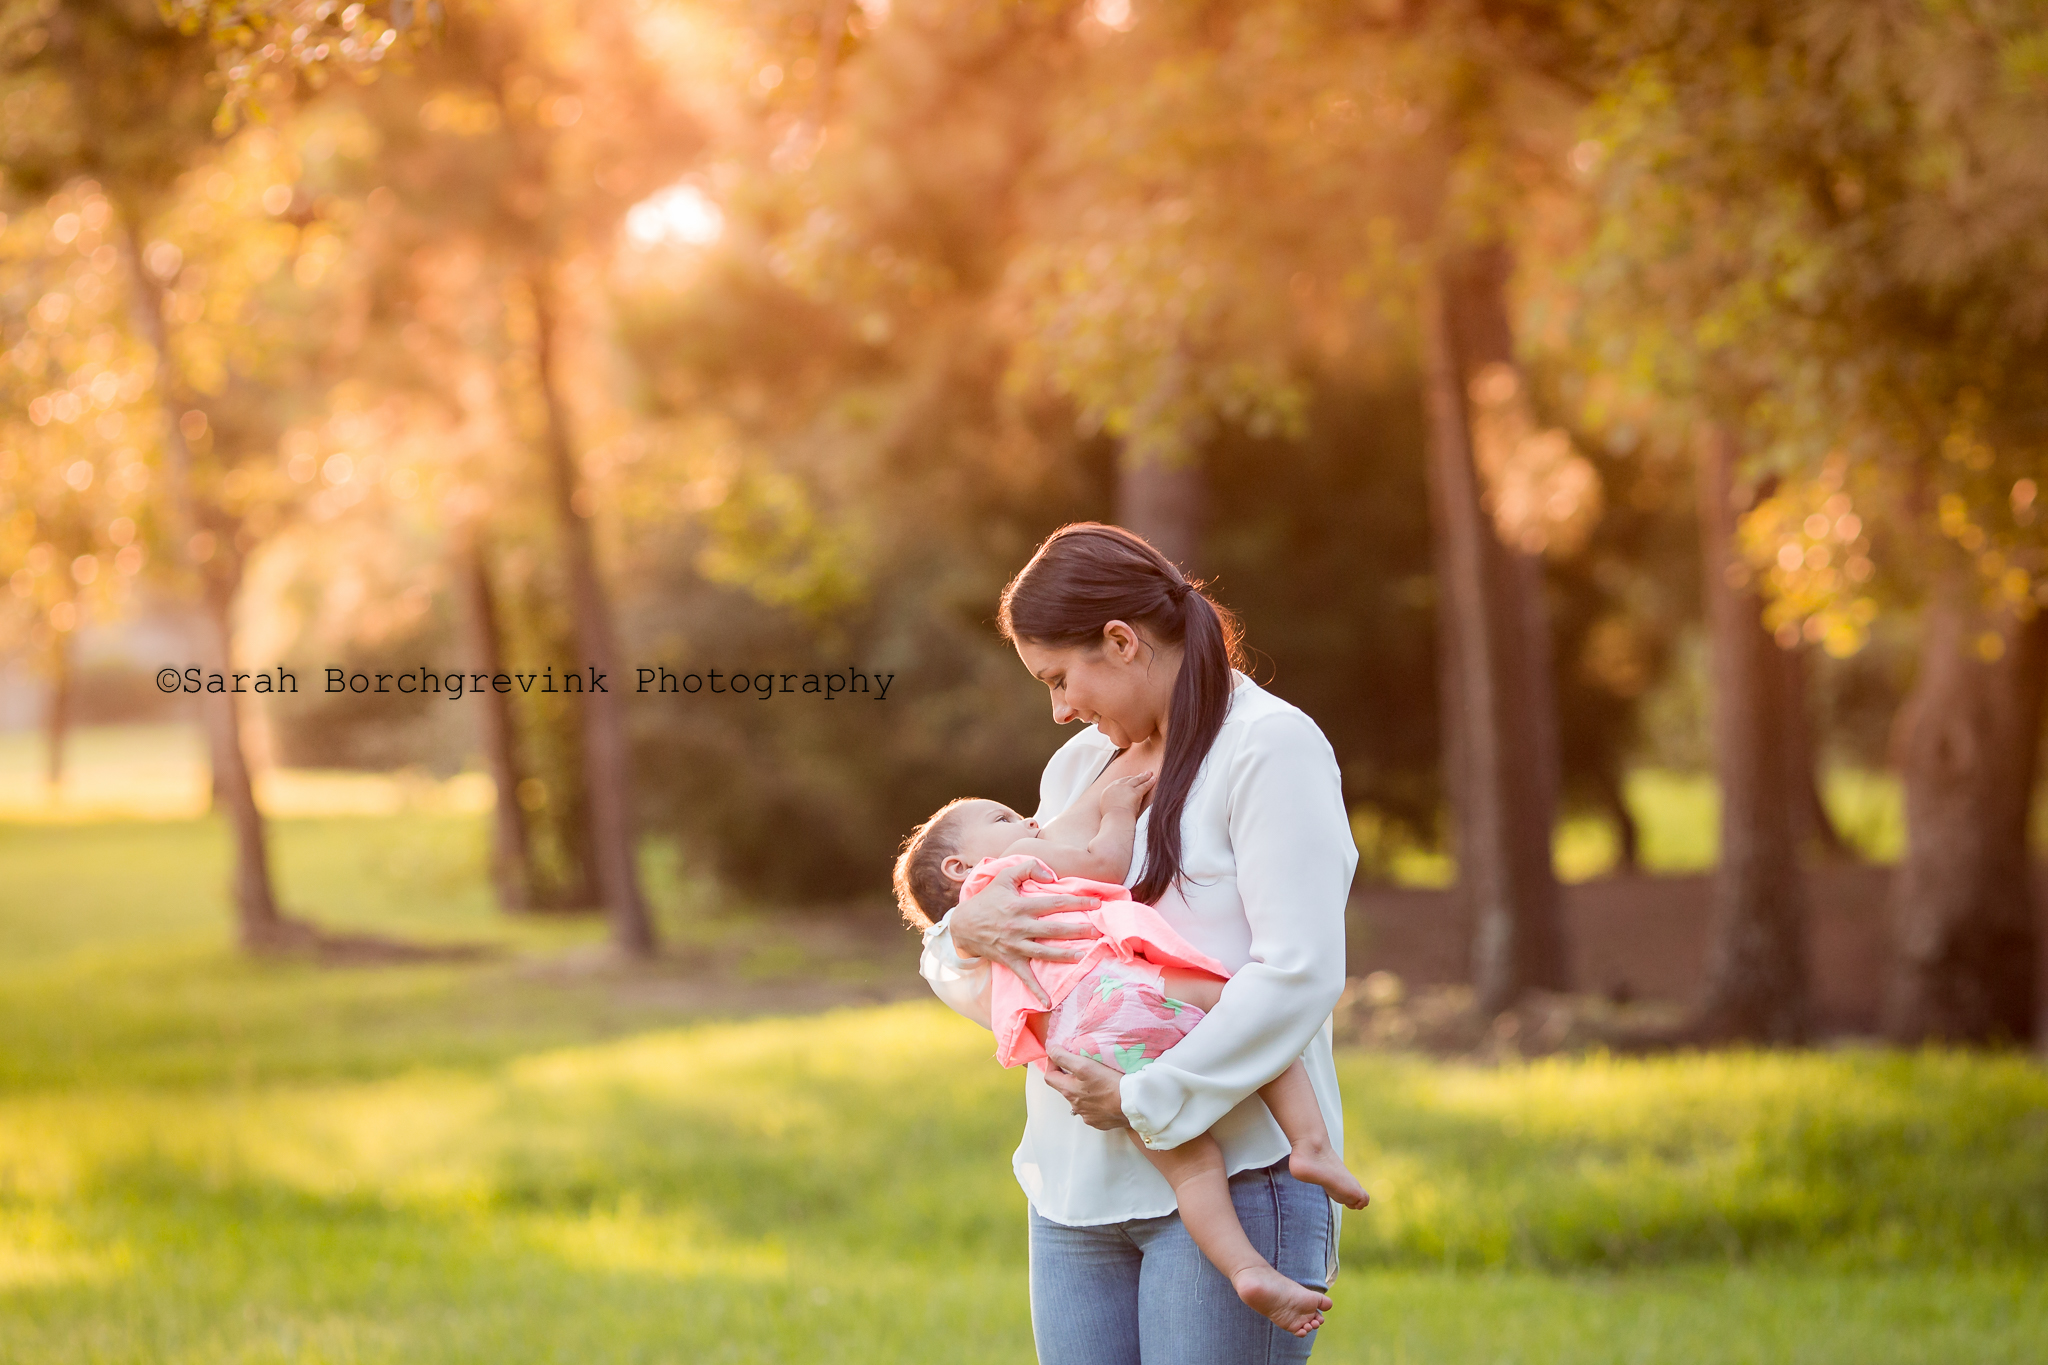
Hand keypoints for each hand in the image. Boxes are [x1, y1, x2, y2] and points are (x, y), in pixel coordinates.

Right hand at [948, 858, 1100, 1007]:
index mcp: (1020, 905)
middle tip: (1097, 932)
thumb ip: (1028, 868)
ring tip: (1083, 955)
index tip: (1097, 904)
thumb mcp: (1004, 876)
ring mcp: (1014, 945)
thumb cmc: (988, 899)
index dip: (1077, 902)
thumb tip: (1051, 876)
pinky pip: (1024, 977)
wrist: (963, 925)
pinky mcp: (1009, 960)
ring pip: (1044, 952)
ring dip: (1064, 955)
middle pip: (1053, 929)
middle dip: (1077, 931)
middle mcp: (1019, 926)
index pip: (1054, 903)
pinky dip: (1036, 990)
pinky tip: (1049, 1002)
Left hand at [1044, 1048, 1130, 1130]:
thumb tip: (1050, 1050)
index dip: (1052, 1064)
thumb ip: (1064, 1057)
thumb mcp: (1085, 1065)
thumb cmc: (1110, 1083)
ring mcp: (1088, 1116)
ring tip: (1096, 1081)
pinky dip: (1095, 1102)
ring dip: (1083, 1090)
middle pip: (1065, 1088)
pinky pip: (1093, 1110)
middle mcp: (1075, 1107)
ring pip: (1079, 1100)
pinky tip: (1105, 1096)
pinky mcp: (1100, 1122)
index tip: (1059, 1055)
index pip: (1049, 1077)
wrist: (1133, 1104)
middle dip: (1068, 1076)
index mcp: (1068, 1091)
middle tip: (1080, 1065)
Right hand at [1098, 770, 1155, 818]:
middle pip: (1127, 779)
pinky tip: (1154, 779)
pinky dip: (1150, 782)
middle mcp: (1116, 786)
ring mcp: (1126, 788)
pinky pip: (1144, 785)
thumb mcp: (1107, 809)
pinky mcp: (1136, 792)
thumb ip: (1111, 804)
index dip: (1126, 781)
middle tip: (1141, 775)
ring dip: (1143, 776)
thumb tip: (1114, 806)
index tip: (1130, 779)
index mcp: (1108, 790)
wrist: (1116, 820)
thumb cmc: (1112, 820)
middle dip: (1135, 777)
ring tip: (1149, 773)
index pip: (1118, 782)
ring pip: (1136, 780)